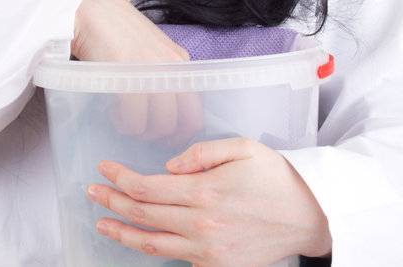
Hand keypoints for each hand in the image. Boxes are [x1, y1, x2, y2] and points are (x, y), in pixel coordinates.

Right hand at [72, 0, 202, 139]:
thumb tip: (165, 108)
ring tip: (126, 121)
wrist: (90, 10)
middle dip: (159, 135)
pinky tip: (115, 114)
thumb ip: (164, 72)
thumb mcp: (151, 49)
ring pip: (158, 124)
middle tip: (141, 131)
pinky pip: (134, 117)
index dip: (181, 132)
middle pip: (178, 122)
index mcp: (181, 62)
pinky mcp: (129, 75)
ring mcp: (152, 71)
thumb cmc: (116, 29)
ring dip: (141, 131)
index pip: (195, 112)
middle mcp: (172, 67)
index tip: (166, 137)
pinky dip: (124, 123)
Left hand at [87, 137, 331, 262]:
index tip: (103, 168)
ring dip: (122, 233)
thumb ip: (201, 152)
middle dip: (111, 203)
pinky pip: (177, 258)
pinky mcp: (217, 266)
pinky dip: (154, 249)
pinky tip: (140, 239)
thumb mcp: (243, 148)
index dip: (119, 178)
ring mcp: (208, 250)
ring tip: (101, 224)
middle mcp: (202, 225)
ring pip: (153, 244)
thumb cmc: (277, 178)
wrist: (310, 218)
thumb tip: (169, 166)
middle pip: (143, 216)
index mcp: (205, 192)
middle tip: (91, 191)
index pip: (146, 188)